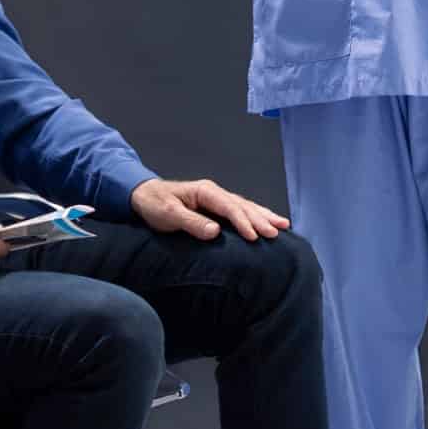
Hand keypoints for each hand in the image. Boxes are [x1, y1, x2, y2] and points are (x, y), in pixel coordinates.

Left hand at [129, 177, 287, 242]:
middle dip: (261, 218)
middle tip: (277, 232)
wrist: (144, 197)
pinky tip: (268, 222)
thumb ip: (191, 222)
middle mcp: (214, 193)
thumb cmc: (155, 205)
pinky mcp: (216, 208)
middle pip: (243, 205)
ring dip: (264, 216)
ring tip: (283, 225)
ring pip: (246, 207)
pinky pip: (240, 211)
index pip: (229, 207)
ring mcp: (216, 199)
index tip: (255, 236)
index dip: (243, 221)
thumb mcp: (168, 215)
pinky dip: (256, 217)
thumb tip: (215, 232)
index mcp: (205, 192)